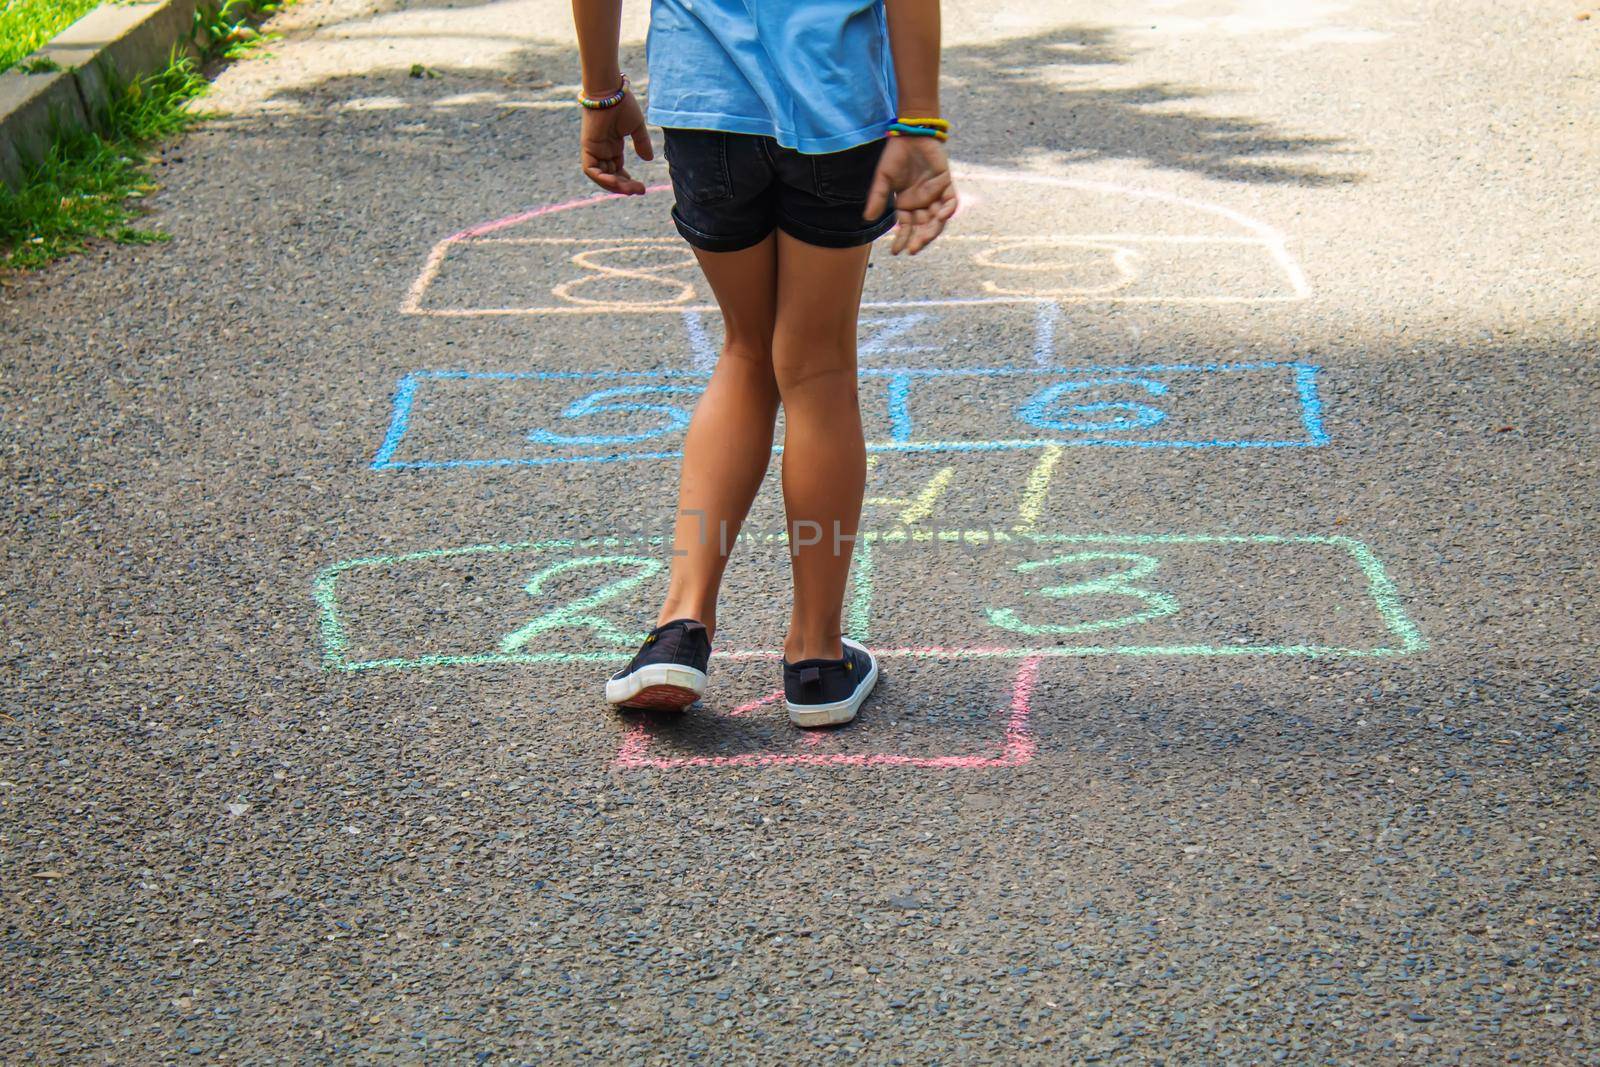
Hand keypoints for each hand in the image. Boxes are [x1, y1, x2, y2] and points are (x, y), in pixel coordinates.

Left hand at [579, 91, 653, 194]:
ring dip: (614, 186)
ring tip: (629, 189)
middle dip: (624, 187)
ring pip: (600, 177)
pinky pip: (591, 170)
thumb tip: (648, 159)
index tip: (641, 188)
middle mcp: (602, 150)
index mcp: (612, 146)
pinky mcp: (587, 147)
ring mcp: (593, 149)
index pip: (617, 171)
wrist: (611, 91)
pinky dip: (601, 179)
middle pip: (610, 176)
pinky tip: (615, 182)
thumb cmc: (623, 104)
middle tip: (640, 191)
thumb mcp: (636, 128)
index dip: (627, 182)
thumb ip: (642, 143)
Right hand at [864, 135, 957, 254]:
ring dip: (932, 231)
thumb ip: (878, 198)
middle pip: (923, 228)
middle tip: (913, 249)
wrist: (910, 134)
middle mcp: (921, 204)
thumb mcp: (883, 179)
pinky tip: (941, 217)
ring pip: (937, 220)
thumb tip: (867, 219)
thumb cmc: (895, 156)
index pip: (906, 228)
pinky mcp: (946, 185)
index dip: (902, 240)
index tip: (897, 252)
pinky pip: (950, 203)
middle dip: (919, 240)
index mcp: (906, 205)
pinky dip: (947, 211)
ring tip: (924, 239)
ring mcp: (935, 195)